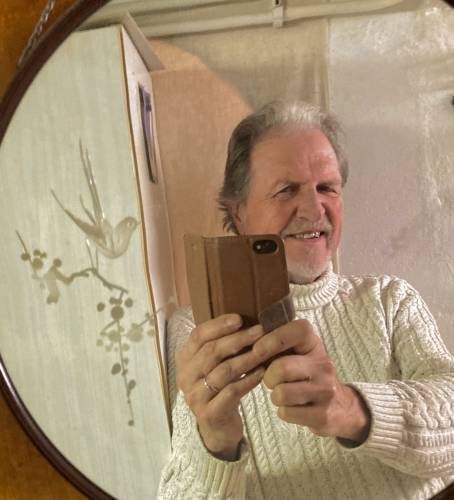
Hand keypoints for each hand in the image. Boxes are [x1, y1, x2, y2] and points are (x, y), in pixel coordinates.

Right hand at [176, 314, 264, 459]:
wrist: (217, 428)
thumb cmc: (219, 388)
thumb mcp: (214, 365)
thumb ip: (220, 345)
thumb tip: (244, 319)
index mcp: (184, 359)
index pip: (198, 335)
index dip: (219, 325)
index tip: (240, 318)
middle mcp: (185, 376)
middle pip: (212, 351)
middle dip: (238, 339)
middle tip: (260, 331)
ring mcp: (195, 396)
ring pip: (224, 370)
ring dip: (247, 358)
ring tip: (265, 350)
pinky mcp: (209, 413)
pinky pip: (232, 391)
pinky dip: (249, 380)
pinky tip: (262, 373)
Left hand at [253, 319, 370, 442]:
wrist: (341, 407)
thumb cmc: (307, 374)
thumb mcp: (299, 353)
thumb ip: (278, 344)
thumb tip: (247, 340)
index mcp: (314, 344)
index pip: (296, 331)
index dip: (273, 339)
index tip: (257, 350)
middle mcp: (323, 365)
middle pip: (282, 368)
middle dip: (269, 377)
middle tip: (272, 380)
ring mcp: (325, 391)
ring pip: (282, 393)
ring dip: (276, 396)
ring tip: (284, 394)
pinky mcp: (322, 415)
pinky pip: (287, 413)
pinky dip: (284, 411)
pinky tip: (294, 407)